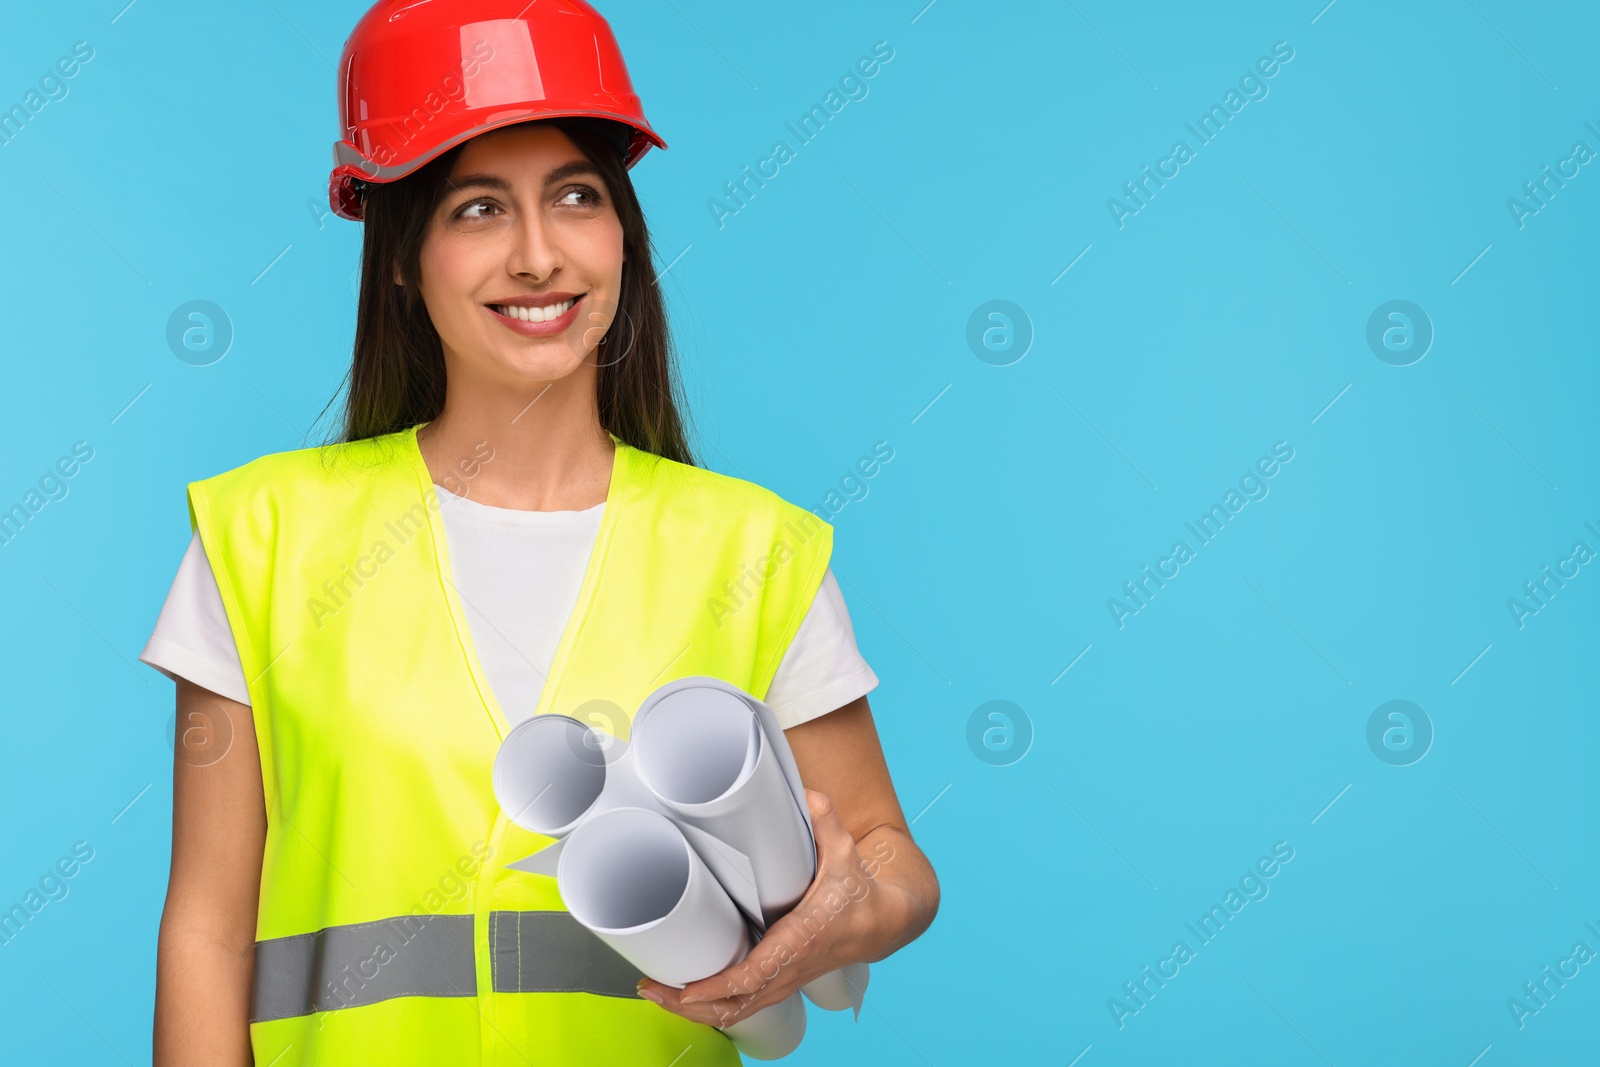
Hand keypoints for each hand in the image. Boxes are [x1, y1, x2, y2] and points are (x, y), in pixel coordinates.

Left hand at [635, 788, 907, 1029]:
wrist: (881, 925)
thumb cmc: (858, 893)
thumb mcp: (845, 854)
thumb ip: (825, 823)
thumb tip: (808, 795)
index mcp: (799, 940)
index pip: (757, 973)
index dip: (720, 985)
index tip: (689, 988)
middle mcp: (789, 967)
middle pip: (736, 1004)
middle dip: (692, 1005)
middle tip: (652, 990)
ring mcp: (785, 979)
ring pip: (737, 1011)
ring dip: (697, 1011)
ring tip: (657, 995)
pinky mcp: (782, 981)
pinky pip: (745, 1006)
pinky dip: (714, 1009)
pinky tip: (687, 1001)